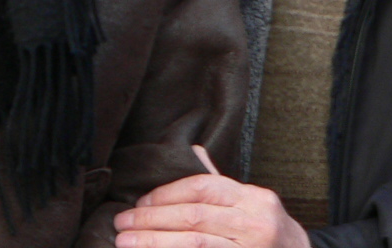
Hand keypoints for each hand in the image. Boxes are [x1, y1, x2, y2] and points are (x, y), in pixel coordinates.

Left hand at [113, 168, 308, 247]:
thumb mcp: (252, 203)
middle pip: (195, 217)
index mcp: (254, 198)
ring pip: (195, 244)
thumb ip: (221, 182)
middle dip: (153, 219)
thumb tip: (193, 152)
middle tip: (122, 222)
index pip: (203, 187)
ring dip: (155, 242)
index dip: (167, 194)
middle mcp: (255, 223)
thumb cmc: (268, 232)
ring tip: (127, 242)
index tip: (139, 201)